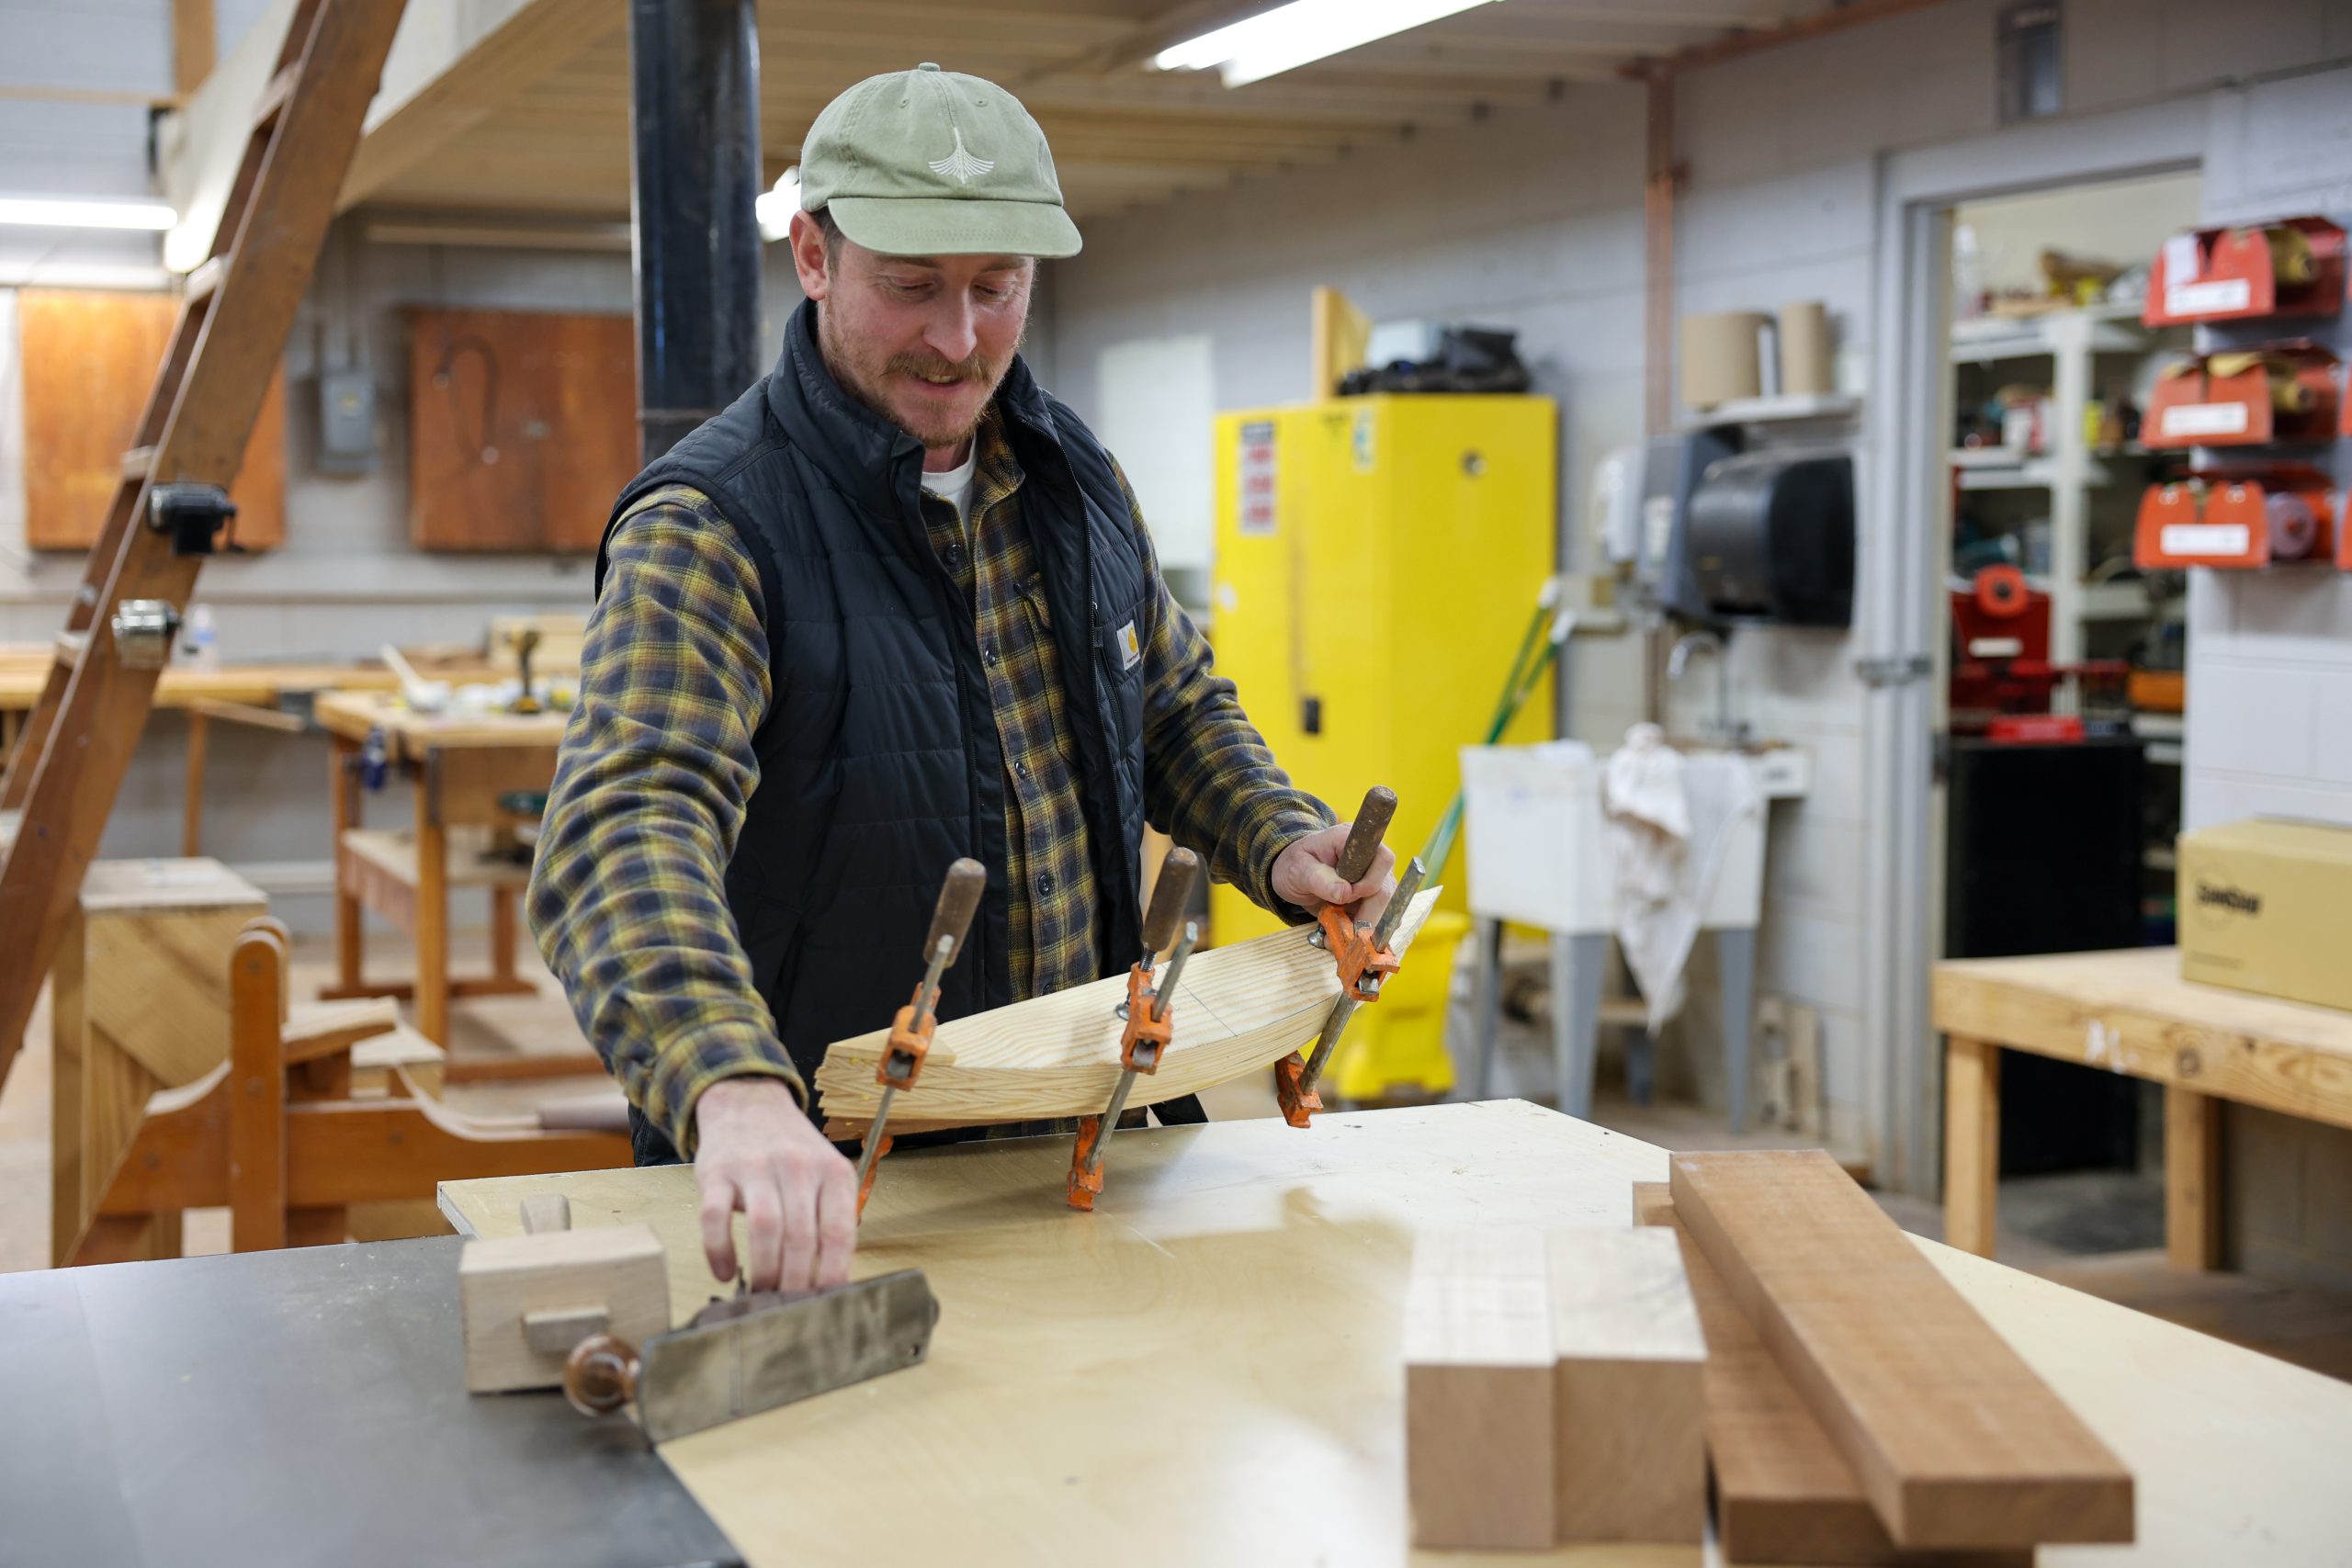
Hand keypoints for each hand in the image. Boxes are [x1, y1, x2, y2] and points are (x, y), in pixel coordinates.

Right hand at [691, 1077, 856, 1291]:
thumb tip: (832, 1281)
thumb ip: (830, 1218)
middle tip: (788, 1305)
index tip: (826, 1300)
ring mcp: (756, 1167)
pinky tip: (724, 1272)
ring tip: (762, 1293)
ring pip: (764, 1228)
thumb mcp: (826, 1173)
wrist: (748, 1103)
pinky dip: (719, 1251)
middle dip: (795, 1280)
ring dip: (763, 1269)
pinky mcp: (718, 1172)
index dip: (833, 1272)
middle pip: (801, 1236)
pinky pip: (715, 1218)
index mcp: (833, 1172)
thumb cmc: (792, 1151)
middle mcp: (798, 1166)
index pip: (839, 1231)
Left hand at [1272, 821, 1397, 928]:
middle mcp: (1373, 860)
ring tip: (1337, 938)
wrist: (1296, 875)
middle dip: (1366, 918)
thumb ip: (1319, 879)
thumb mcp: (1298, 870)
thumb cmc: (1297, 865)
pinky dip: (1364, 934)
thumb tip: (1345, 893)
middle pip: (1386, 891)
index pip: (1382, 860)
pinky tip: (1344, 936)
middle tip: (1343, 936)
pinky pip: (1381, 920)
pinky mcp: (1376, 899)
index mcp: (1355, 842)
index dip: (1369, 883)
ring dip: (1364, 930)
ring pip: (1387, 910)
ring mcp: (1378, 880)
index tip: (1346, 897)